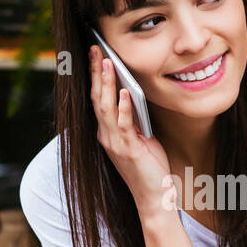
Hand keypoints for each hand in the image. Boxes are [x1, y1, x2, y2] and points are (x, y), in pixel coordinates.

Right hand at [89, 44, 172, 219]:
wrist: (153, 197)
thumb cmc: (148, 167)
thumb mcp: (140, 138)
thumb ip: (134, 119)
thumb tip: (134, 93)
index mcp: (106, 132)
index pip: (96, 98)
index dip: (94, 76)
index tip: (94, 54)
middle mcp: (106, 136)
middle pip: (96, 98)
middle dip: (95, 72)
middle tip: (94, 48)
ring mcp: (115, 143)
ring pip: (106, 108)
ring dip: (106, 83)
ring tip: (106, 62)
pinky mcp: (129, 150)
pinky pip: (124, 124)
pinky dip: (124, 107)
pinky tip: (125, 92)